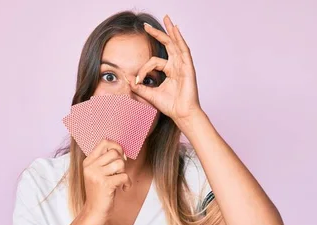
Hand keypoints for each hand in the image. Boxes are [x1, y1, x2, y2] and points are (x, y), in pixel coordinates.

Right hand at [82, 139, 131, 218]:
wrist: (94, 211)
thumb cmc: (99, 192)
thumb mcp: (97, 174)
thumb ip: (105, 161)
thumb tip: (121, 150)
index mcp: (88, 162)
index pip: (104, 142)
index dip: (116, 146)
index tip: (119, 157)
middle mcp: (91, 166)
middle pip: (114, 152)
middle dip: (122, 161)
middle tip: (120, 172)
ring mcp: (97, 175)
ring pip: (120, 163)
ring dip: (124, 172)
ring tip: (120, 180)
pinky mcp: (105, 184)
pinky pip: (124, 176)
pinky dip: (127, 183)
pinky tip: (124, 188)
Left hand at [128, 15, 202, 129]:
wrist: (181, 114)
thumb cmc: (170, 106)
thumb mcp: (150, 95)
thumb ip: (139, 87)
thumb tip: (128, 80)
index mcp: (169, 71)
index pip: (154, 62)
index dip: (143, 69)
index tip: (137, 79)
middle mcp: (177, 66)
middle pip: (167, 45)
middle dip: (158, 33)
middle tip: (146, 25)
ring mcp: (183, 66)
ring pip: (175, 44)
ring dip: (170, 31)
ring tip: (166, 18)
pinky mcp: (188, 68)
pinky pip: (184, 50)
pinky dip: (179, 39)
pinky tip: (175, 30)